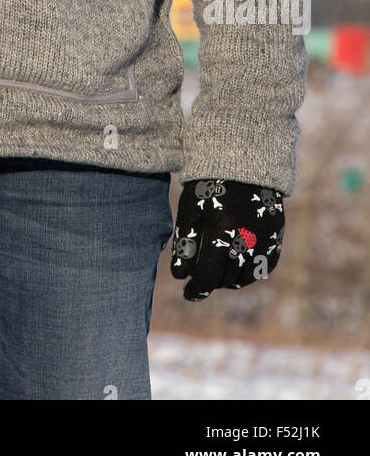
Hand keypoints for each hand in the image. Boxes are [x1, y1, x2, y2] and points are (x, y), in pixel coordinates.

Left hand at [170, 178, 284, 299]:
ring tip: (215, 271)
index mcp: (221, 228)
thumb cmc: (209, 184)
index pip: (208, 274)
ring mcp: (265, 238)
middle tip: (199, 276)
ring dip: (228, 280)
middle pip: (226, 277)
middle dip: (210, 281)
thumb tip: (180, 276)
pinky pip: (264, 267)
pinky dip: (249, 272)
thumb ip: (185, 242)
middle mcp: (247, 237)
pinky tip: (235, 266)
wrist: (242, 162)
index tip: (188, 293)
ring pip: (246, 276)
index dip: (197, 289)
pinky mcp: (276, 235)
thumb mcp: (190, 208)